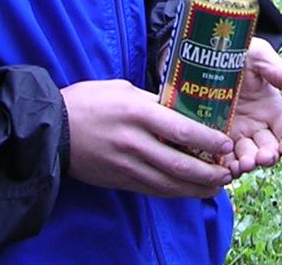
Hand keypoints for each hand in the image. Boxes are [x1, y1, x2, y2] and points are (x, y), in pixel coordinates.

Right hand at [62, 78, 232, 198]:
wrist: (53, 130)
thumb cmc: (89, 101)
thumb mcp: (124, 89)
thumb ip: (152, 102)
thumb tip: (180, 109)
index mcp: (138, 113)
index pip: (182, 131)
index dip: (209, 141)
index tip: (226, 144)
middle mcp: (135, 142)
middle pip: (180, 165)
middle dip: (209, 173)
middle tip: (228, 172)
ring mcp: (127, 165)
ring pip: (169, 184)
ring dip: (196, 188)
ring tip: (216, 187)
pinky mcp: (119, 180)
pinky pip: (152, 190)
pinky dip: (174, 192)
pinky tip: (188, 191)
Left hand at [225, 37, 281, 176]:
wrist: (205, 50)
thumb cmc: (238, 51)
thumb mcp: (260, 57)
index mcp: (272, 110)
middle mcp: (256, 126)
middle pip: (268, 151)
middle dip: (267, 158)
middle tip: (261, 158)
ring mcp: (235, 134)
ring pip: (246, 158)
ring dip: (247, 166)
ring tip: (241, 165)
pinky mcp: (213, 136)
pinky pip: (221, 158)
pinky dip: (224, 166)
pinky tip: (222, 166)